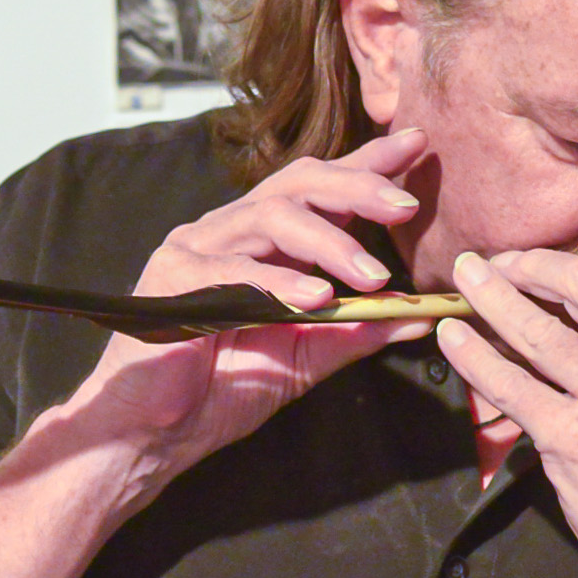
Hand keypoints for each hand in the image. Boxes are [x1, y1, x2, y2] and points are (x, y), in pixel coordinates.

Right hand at [60, 128, 438, 503]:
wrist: (154, 433)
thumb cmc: (222, 389)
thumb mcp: (307, 355)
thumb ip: (359, 330)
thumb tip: (422, 315)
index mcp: (263, 242)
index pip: (317, 187)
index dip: (365, 163)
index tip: (415, 144)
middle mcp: (230, 232)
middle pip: (297, 184)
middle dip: (356, 186)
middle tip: (405, 205)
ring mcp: (198, 248)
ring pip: (270, 218)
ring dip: (329, 243)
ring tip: (372, 277)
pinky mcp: (172, 277)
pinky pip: (233, 270)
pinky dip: (279, 281)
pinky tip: (317, 298)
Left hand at [437, 247, 577, 577]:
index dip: (574, 276)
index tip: (545, 275)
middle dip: (532, 264)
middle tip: (500, 262)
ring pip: (537, 328)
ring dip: (492, 296)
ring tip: (464, 278)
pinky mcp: (573, 437)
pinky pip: (510, 384)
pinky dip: (473, 356)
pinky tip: (452, 339)